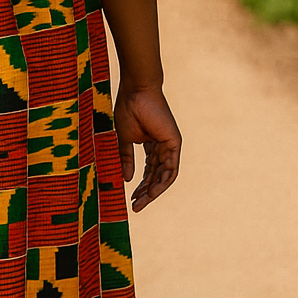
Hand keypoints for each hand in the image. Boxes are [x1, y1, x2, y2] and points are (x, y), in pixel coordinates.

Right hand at [114, 83, 180, 211]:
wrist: (136, 92)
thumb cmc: (128, 110)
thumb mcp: (124, 139)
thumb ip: (126, 159)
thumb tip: (127, 179)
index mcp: (150, 144)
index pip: (148, 170)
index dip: (140, 185)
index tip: (130, 198)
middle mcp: (162, 146)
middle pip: (156, 175)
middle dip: (146, 192)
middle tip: (135, 206)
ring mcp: (169, 145)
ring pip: (164, 175)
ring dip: (153, 191)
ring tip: (140, 203)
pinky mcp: (174, 143)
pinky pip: (171, 169)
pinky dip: (161, 182)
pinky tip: (151, 192)